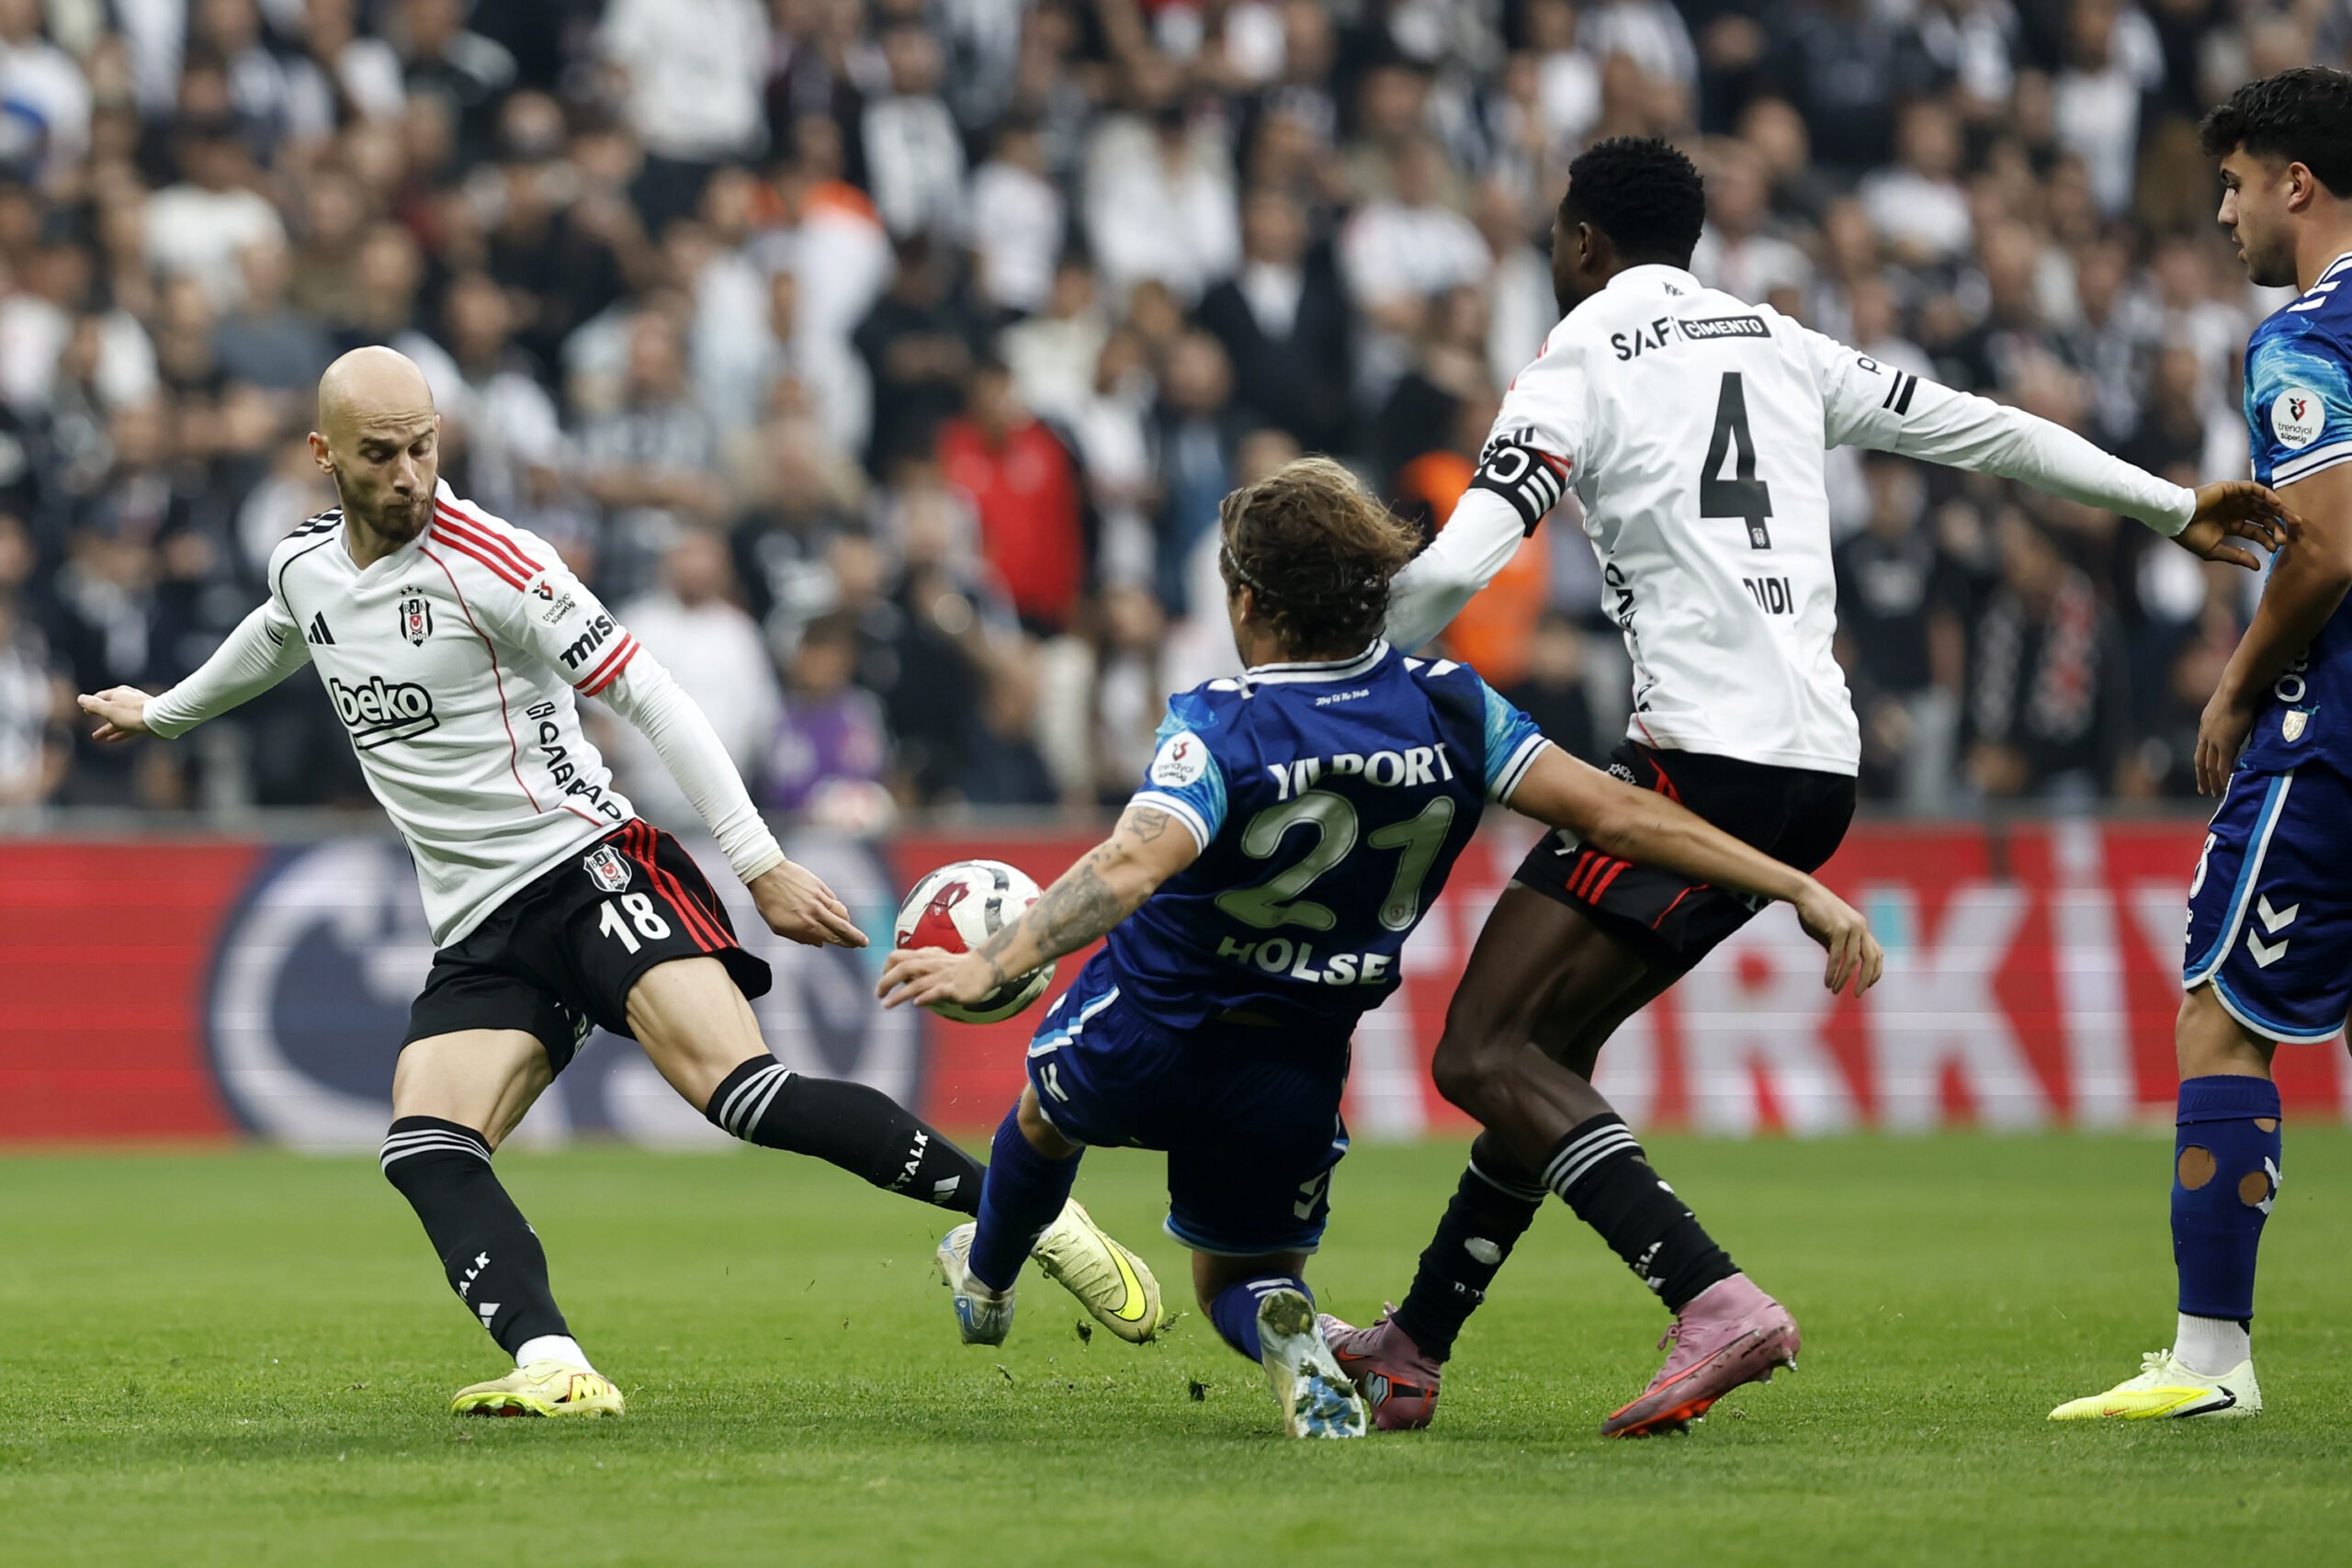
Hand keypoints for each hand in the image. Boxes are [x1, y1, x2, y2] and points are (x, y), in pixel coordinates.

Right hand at [77, 686, 154, 742]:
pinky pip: (128, 727)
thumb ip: (94, 705)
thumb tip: (80, 698)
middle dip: (99, 718)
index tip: (85, 710)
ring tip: (96, 737)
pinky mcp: (145, 721)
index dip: (92, 704)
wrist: (161, 719)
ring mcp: (138, 710)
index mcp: (119, 693)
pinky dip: (119, 732)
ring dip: (107, 728)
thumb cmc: (133, 714)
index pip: (101, 697)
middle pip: (110, 709)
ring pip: (118, 720)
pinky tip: (112, 739)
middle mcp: (128, 699)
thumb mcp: (109, 710)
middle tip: (88, 724)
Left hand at [748, 859, 866, 947]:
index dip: (845, 943)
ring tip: (848, 926)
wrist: (767, 873)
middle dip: (856, 937)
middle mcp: (816, 913)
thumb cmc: (768, 902)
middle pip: (843, 927)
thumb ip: (800, 937)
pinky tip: (835, 911)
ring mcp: (820, 898)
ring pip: (842, 912)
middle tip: (865, 943)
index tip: (855, 946)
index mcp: (805, 925)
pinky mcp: (820, 886)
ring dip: (847, 921)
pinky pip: (834, 900)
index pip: (832, 937)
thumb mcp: (778, 926)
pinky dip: (837, 907)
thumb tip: (820, 943)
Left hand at [874, 946, 995, 1010]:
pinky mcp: (953, 988)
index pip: (897, 956)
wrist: (984, 967)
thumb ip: (918, 963)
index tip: (883, 982)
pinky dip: (925, 997)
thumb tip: (899, 974)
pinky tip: (916, 1004)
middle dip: (886, 981)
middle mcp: (930, 964)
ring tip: (887, 1004)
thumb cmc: (957, 965)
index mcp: (924, 956)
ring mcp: (941, 976)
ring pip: (916, 983)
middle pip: (903, 967)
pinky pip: (937, 992)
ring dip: (899, 995)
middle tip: (878, 994)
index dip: (885, 969)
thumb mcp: (935, 958)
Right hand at [1792, 880, 1882, 997]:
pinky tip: (1828, 981)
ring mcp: (1851, 927)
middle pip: (1872, 958)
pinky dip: (1833, 971)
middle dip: (1866, 979)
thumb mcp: (1829, 932)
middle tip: (1857, 994)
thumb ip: (1837, 947)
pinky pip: (1837, 956)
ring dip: (1844, 978)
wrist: (1804, 893)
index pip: (1877, 952)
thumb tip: (1839, 966)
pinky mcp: (1838, 929)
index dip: (1876, 971)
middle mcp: (1861, 927)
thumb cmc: (1814, 911)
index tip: (1867, 985)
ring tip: (1835, 990)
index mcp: (1862, 927)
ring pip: (1853, 960)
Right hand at [2177, 480, 2298, 569]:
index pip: (2256, 531)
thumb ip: (2237, 556)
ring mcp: (2235, 499)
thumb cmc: (2190, 536)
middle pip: (2264, 517)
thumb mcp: (2215, 550)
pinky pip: (2254, 488)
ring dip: (2278, 510)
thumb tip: (2258, 566)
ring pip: (2263, 503)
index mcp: (2232, 525)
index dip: (2268, 538)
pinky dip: (2266, 494)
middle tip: (2291, 535)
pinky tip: (2277, 503)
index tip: (2277, 547)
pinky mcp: (2232, 488)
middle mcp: (2236, 511)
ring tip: (2292, 519)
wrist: (2175, 519)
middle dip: (2279, 525)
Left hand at [2195, 686, 2260, 797]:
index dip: (2202, 760)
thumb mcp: (2230, 702)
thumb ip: (2233, 711)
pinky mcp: (2226, 745)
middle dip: (2202, 776)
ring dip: (2212, 781)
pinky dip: (2222, 778)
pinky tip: (2224, 787)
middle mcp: (2206, 734)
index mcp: (2206, 723)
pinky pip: (2222, 766)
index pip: (2202, 747)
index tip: (2202, 770)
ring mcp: (2215, 740)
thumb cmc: (2239, 689)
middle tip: (2203, 790)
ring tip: (2214, 794)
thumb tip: (2243, 710)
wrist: (2237, 688)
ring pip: (2210, 766)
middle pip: (2201, 760)